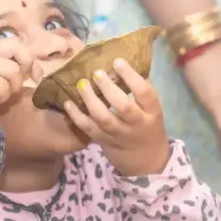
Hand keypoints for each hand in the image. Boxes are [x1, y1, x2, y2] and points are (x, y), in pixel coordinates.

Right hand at [0, 40, 32, 107]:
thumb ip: (11, 68)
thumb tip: (36, 72)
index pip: (16, 43)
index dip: (29, 59)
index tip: (34, 75)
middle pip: (17, 50)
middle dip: (23, 68)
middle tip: (16, 83)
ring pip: (13, 71)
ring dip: (10, 88)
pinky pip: (3, 87)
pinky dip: (0, 98)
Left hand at [63, 58, 170, 176]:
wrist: (145, 160)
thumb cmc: (147, 126)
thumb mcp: (151, 110)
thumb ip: (140, 90)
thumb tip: (127, 60)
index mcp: (152, 112)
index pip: (145, 93)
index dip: (131, 76)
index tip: (117, 61)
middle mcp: (137, 124)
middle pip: (123, 107)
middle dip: (108, 88)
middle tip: (97, 73)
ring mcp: (119, 135)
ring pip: (103, 118)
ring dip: (90, 100)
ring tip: (82, 84)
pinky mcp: (103, 141)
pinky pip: (87, 128)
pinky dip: (76, 116)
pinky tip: (68, 102)